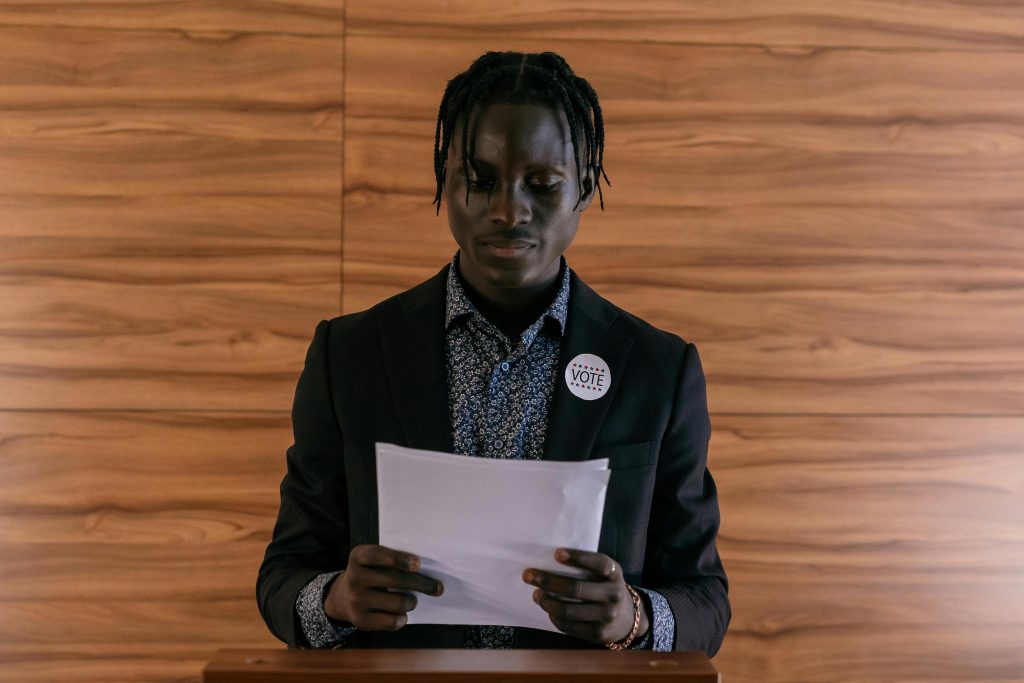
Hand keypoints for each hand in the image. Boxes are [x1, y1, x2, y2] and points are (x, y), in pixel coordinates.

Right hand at [324, 544, 443, 631]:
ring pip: (397, 602)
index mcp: (358, 557)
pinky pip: (390, 621)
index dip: (398, 559)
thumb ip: (392, 561)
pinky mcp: (360, 620)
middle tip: (438, 588)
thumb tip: (427, 570)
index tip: (418, 563)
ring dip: (411, 602)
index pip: (377, 555)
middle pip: (395, 580)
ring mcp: (356, 600)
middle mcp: (354, 577)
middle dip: (421, 584)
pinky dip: (401, 619)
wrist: (343, 597)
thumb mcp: (373, 561)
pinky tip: (402, 615)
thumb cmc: (370, 574)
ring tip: (412, 601)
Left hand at [523, 548, 648, 645]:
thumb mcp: (606, 575)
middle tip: (528, 575)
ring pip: (568, 610)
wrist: (628, 619)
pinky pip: (569, 626)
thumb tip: (549, 562)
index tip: (556, 554)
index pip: (599, 563)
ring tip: (537, 595)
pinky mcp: (598, 633)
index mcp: (615, 574)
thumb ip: (588, 569)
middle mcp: (613, 595)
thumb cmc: (606, 589)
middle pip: (576, 589)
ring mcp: (607, 616)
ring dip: (547, 602)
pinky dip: (554, 617)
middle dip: (548, 581)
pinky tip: (548, 610)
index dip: (578, 558)